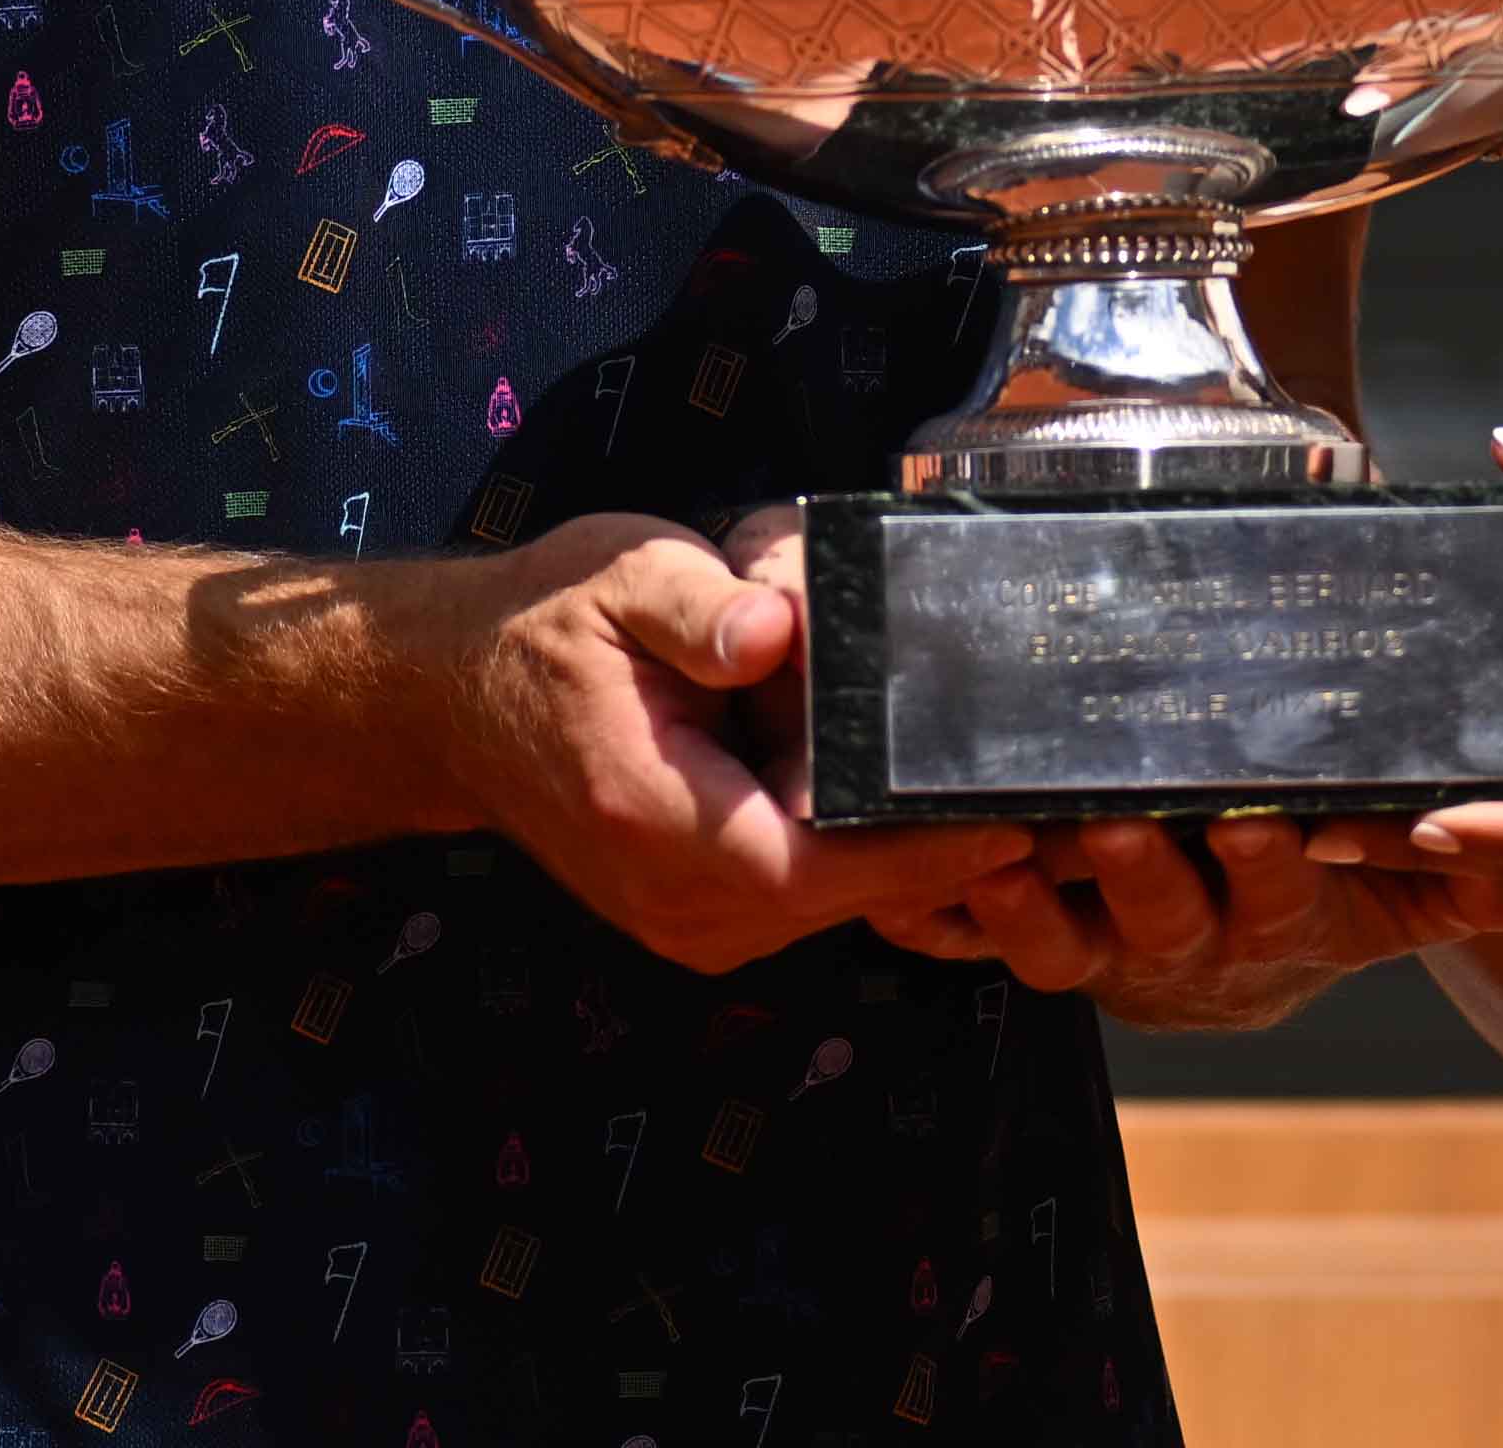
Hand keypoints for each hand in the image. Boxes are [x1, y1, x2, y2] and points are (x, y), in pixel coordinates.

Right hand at [408, 510, 1034, 972]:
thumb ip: (699, 606)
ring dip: (905, 859)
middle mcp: (674, 902)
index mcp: (658, 819)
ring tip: (992, 792)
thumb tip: (775, 628)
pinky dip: (860, 861)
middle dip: (940, 853)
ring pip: (832, 907)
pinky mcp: (697, 917)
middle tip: (1046, 797)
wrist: (456, 698)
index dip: (924, 852)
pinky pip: (804, 902)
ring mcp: (684, 924)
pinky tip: (911, 801)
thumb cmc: (547, 625)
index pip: (818, 866)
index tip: (1017, 819)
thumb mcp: (621, 577)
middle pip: (844, 898)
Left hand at [869, 809, 1502, 1025]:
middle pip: (1160, 913)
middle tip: (1111, 825)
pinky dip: (933, 920)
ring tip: (991, 852)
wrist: (1252, 960)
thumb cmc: (1325, 884)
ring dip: (1023, 903)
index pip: (1278, 888)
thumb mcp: (1404, 896)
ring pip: (1059, 939)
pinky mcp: (1033, 940)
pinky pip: (972, 940)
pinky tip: (892, 890)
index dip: (1264, 861)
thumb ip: (1469, 884)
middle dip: (1138, 871)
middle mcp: (1185, 939)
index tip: (1252, 819)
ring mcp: (1103, 947)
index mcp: (1277, 913)